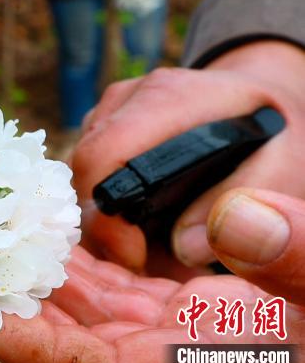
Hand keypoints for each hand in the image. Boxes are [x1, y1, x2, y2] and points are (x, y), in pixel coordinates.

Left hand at [0, 246, 304, 362]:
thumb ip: (292, 261)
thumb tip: (241, 216)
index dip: (29, 346)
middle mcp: (151, 357)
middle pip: (63, 337)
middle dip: (18, 302)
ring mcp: (152, 336)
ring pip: (78, 310)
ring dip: (40, 276)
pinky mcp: (159, 314)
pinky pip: (104, 292)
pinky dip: (77, 265)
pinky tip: (51, 235)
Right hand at [71, 41, 304, 270]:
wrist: (263, 97)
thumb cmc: (276, 134)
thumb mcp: (285, 164)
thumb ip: (243, 201)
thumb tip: (185, 247)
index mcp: (169, 98)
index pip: (102, 156)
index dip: (106, 217)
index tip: (136, 259)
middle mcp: (128, 98)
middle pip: (82, 171)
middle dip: (103, 228)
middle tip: (143, 265)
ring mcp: (109, 108)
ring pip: (78, 175)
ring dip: (102, 219)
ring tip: (147, 247)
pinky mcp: (102, 123)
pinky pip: (85, 172)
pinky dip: (103, 204)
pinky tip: (138, 223)